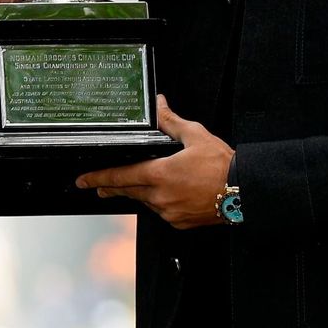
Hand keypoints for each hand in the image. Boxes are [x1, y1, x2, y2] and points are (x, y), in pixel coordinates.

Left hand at [75, 96, 233, 229]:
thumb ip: (171, 121)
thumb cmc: (222, 165)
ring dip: (138, 192)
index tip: (83, 180)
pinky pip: (161, 211)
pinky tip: (166, 193)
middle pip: (127, 191)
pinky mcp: (179, 222)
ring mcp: (169, 212)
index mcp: (160, 174)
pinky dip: (159, 202)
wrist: (244, 192)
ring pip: (145, 201)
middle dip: (110, 187)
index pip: (120, 176)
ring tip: (135, 185)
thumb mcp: (196, 135)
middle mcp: (160, 197)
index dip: (98, 177)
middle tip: (97, 185)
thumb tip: (159, 106)